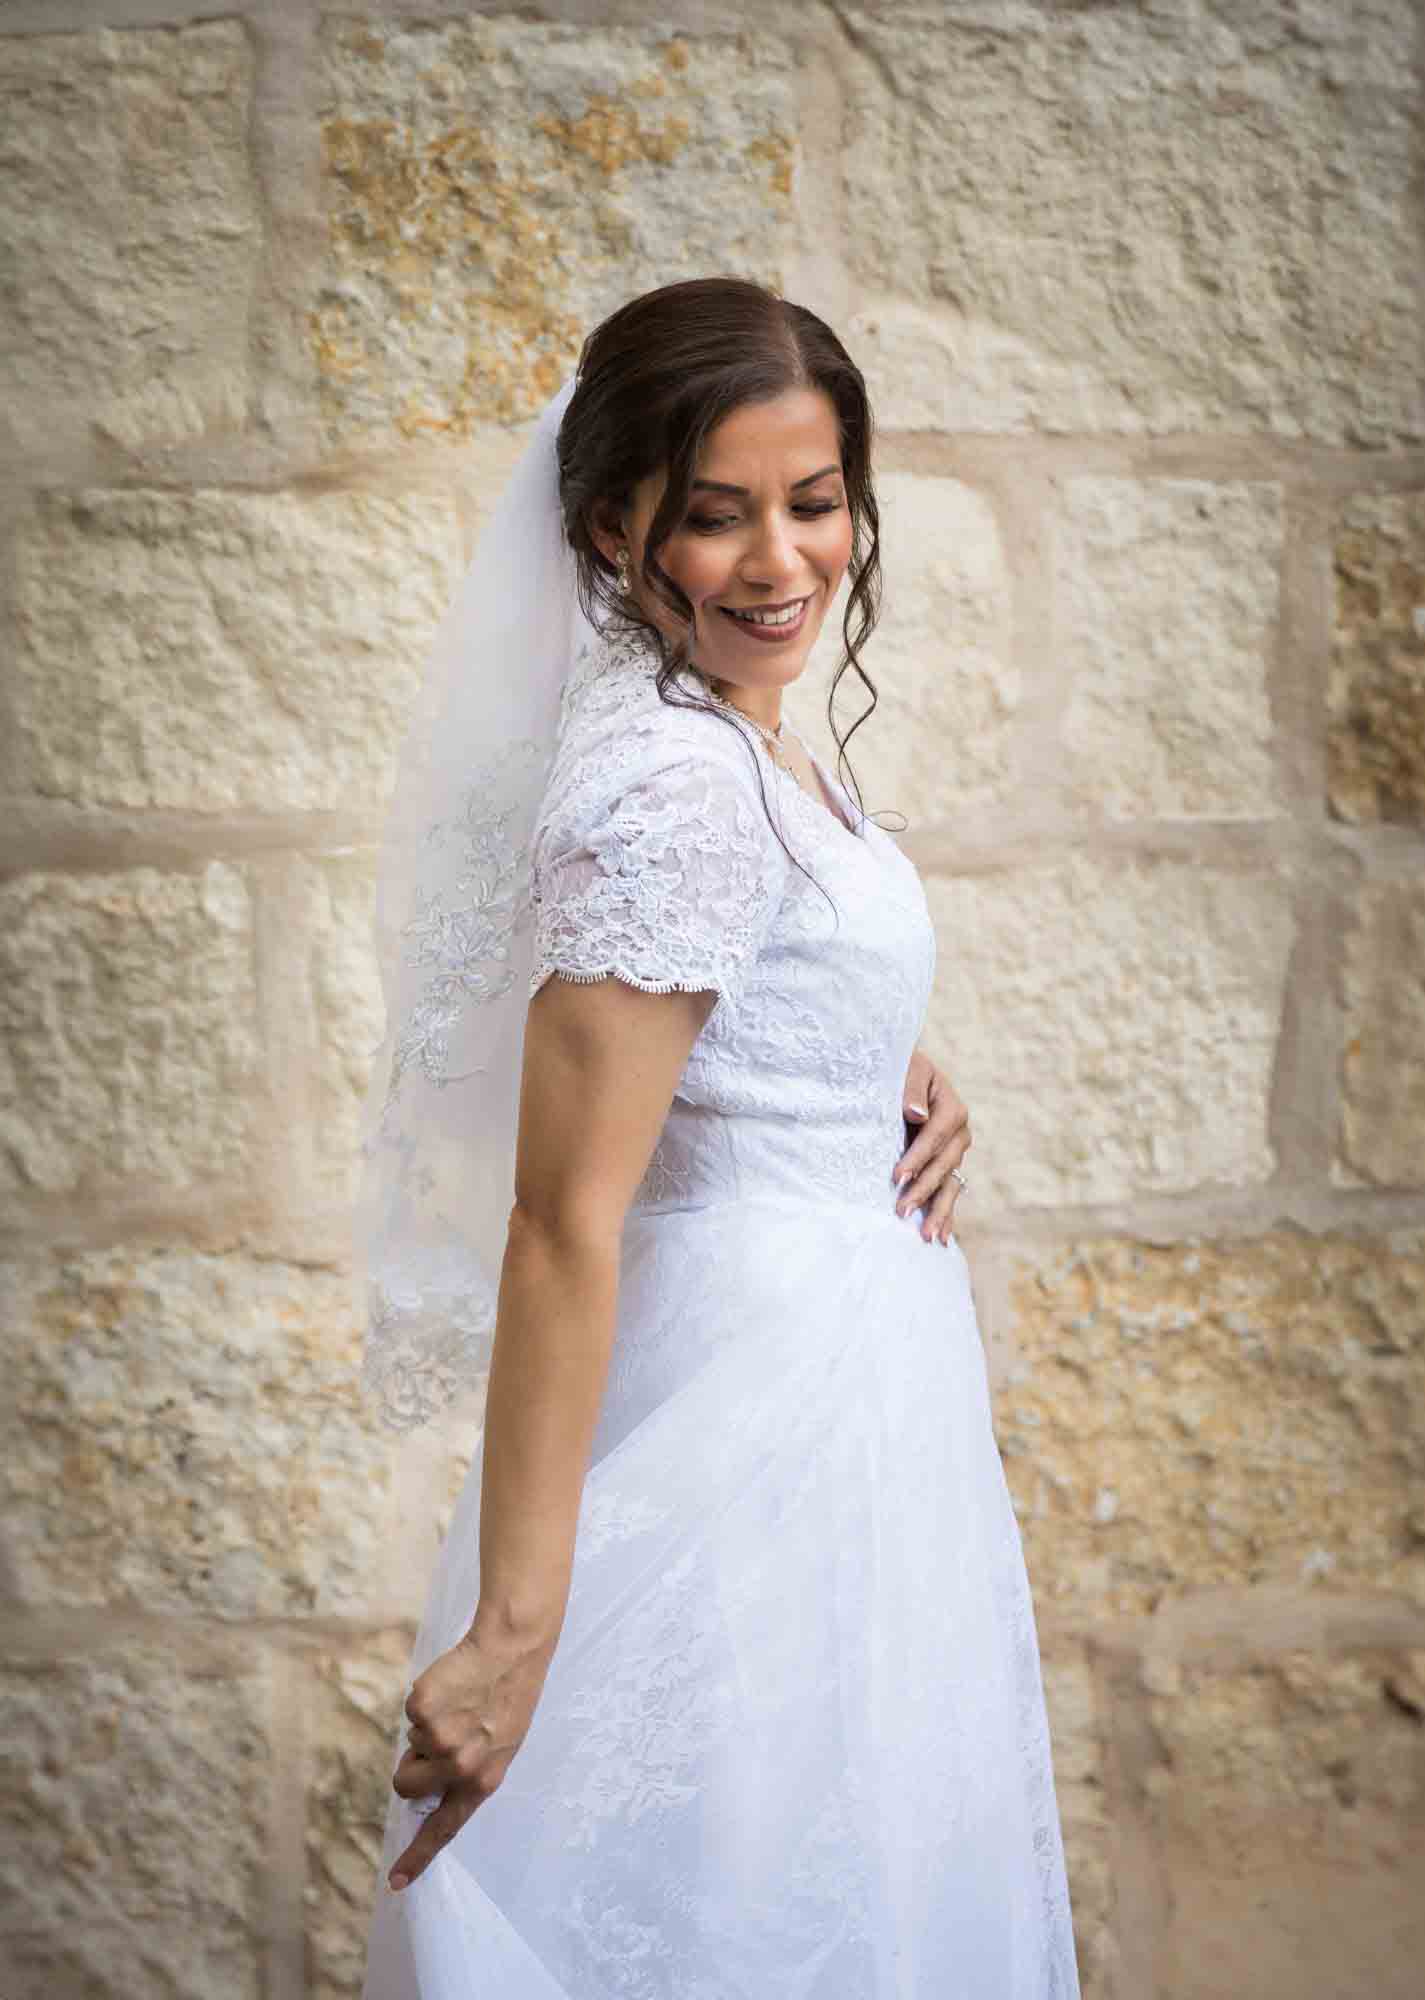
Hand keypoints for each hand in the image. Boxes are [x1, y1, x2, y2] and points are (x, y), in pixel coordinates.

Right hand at [387, 1620, 558, 1891]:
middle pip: (405, 1785)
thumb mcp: (499, 1748)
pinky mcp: (423, 1709)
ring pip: (408, 1745)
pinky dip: (425, 1699)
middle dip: (412, 1765)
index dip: (416, 1857)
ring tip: (458, 1706)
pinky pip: (409, 1712)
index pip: (443, 1830)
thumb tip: (428, 1789)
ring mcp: (440, 1739)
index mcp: (482, 1782)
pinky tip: (452, 1687)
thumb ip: (467, 1775)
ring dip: (425, 1728)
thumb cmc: (507, 1699)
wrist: (512, 1650)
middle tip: (441, 1737)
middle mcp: (459, 1767)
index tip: (395, 1883)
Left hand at [895, 1046, 971, 1245]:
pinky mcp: (947, 1166)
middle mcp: (959, 1133)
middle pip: (943, 1165)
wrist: (906, 1074)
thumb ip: (911, 1087)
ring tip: (928, 1236)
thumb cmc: (901, 1068)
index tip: (897, 1177)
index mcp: (951, 1108)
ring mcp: (955, 1152)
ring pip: (950, 1184)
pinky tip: (942, 1238)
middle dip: (923, 1189)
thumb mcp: (907, 1067)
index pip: (934, 1136)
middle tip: (900, 1211)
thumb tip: (917, 1115)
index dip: (917, 1158)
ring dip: (938, 1211)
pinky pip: (949, 1192)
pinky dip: (945, 1215)